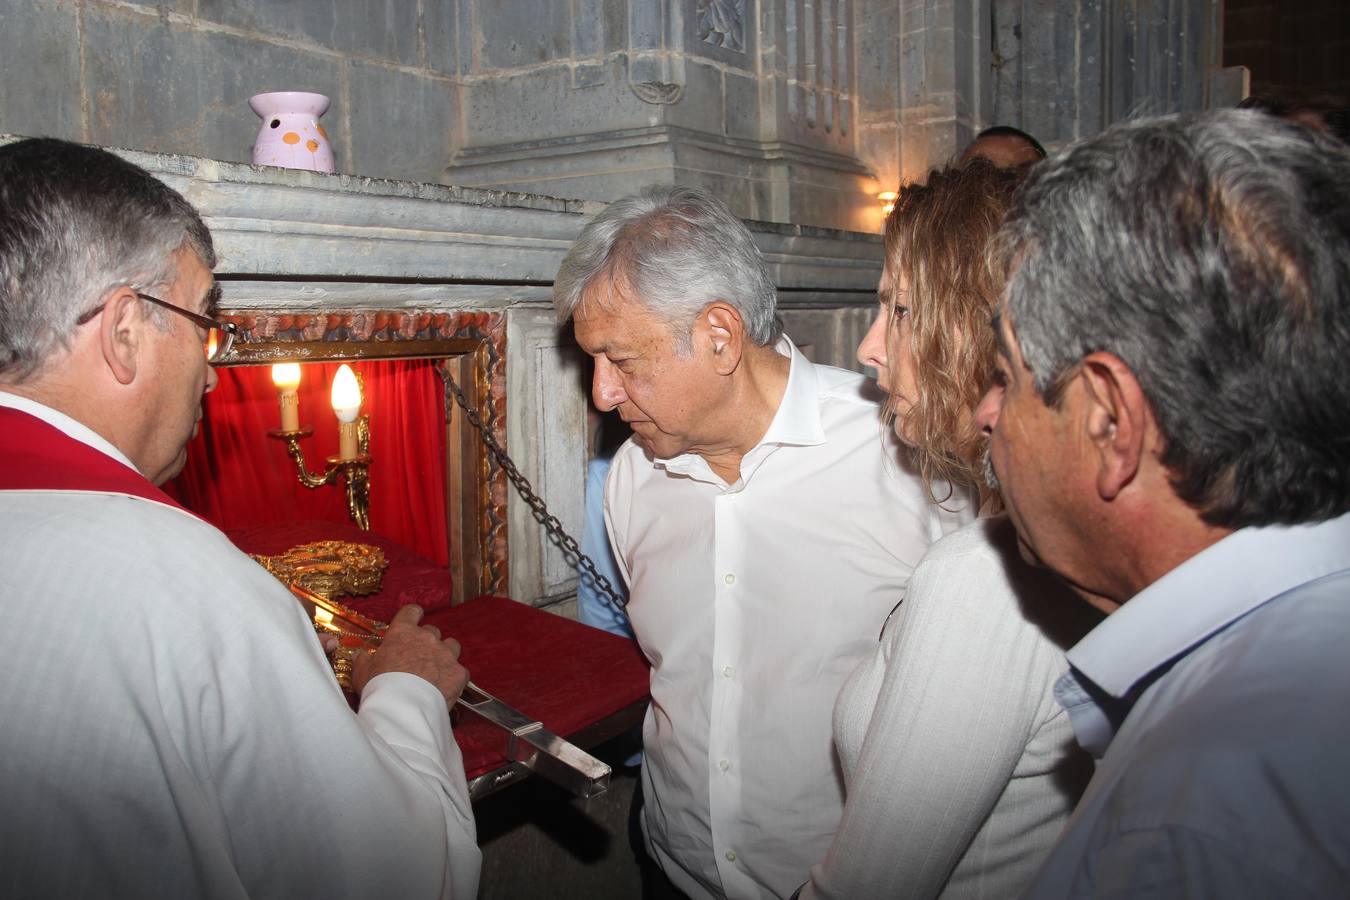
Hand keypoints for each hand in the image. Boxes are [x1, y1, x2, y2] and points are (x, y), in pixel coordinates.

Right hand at [350, 605, 468, 708]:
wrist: (403, 709)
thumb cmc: (379, 687)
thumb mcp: (362, 672)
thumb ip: (363, 660)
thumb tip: (360, 655)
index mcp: (403, 633)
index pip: (411, 611)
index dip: (413, 615)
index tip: (413, 620)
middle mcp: (427, 638)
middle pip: (432, 631)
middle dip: (426, 642)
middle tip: (418, 658)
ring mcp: (446, 654)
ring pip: (451, 645)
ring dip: (445, 654)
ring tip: (436, 670)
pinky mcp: (458, 673)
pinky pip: (460, 670)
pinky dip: (454, 677)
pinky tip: (446, 687)